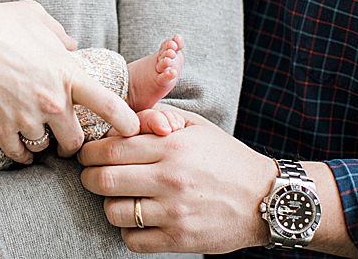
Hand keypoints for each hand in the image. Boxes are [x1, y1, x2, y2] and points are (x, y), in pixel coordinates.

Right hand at [0, 0, 137, 162]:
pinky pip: (19, 154)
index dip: (126, 122)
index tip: (132, 130)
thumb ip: (58, 34)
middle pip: (76, 140)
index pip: (109, 106)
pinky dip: (21, 154)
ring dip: (42, 145)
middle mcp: (52, 101)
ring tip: (36, 138)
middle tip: (68, 141)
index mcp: (67, 74)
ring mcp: (27, 117)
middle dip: (74, 143)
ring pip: (45, 148)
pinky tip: (19, 148)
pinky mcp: (1, 128)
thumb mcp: (34, 16)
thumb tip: (69, 44)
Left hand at [78, 107, 274, 253]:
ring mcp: (174, 212)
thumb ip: (158, 117)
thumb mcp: (196, 127)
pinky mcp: (180, 239)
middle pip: (102, 180)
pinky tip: (140, 220)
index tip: (89, 154)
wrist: (268, 198)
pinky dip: (129, 231)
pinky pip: (133, 240)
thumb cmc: (226, 159)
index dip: (90, 151)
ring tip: (121, 199)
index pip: (109, 148)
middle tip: (93, 176)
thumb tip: (122, 119)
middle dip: (89, 177)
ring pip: (113, 211)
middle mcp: (170, 179)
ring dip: (110, 205)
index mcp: (171, 147)